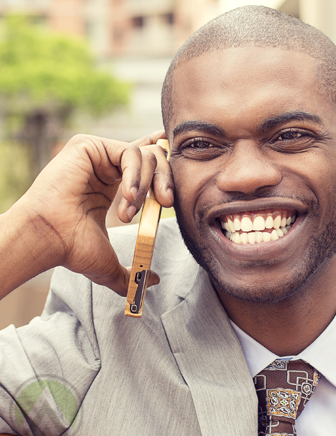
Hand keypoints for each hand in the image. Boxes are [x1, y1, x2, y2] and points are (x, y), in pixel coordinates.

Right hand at [1, 132, 173, 297]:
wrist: (49, 239)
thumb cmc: (71, 249)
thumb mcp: (110, 263)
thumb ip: (134, 272)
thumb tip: (153, 282)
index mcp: (112, 185)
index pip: (145, 164)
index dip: (165, 163)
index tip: (179, 170)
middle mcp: (106, 166)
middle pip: (153, 156)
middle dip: (166, 179)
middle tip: (167, 203)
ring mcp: (98, 155)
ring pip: (144, 155)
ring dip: (145, 186)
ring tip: (129, 213)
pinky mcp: (88, 146)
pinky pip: (129, 152)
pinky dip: (135, 175)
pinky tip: (127, 198)